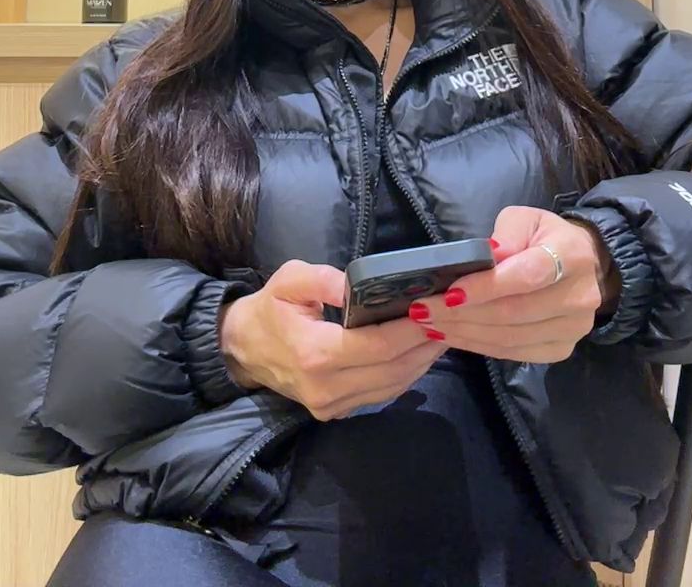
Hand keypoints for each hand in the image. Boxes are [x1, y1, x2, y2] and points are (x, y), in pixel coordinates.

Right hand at [218, 259, 449, 419]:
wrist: (240, 349)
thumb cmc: (268, 308)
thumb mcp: (289, 279)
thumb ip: (324, 279)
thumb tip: (356, 286)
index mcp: (315, 354)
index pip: (378, 346)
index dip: (411, 329)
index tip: (436, 309)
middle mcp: (326, 387)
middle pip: (392, 370)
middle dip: (425, 345)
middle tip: (450, 319)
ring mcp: (331, 405)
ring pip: (391, 387)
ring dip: (420, 361)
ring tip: (442, 333)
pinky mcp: (334, 412)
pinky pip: (380, 395)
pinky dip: (404, 375)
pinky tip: (418, 353)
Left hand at [407, 206, 620, 362]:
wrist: (582, 264)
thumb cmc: (544, 237)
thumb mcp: (524, 219)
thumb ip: (506, 234)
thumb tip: (485, 258)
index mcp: (571, 255)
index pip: (526, 276)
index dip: (486, 287)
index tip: (450, 292)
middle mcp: (579, 297)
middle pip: (515, 312)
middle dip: (463, 314)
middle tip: (424, 310)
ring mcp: (573, 329)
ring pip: (511, 338)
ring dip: (465, 333)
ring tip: (430, 324)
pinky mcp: (562, 350)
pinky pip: (515, 353)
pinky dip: (480, 346)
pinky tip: (453, 337)